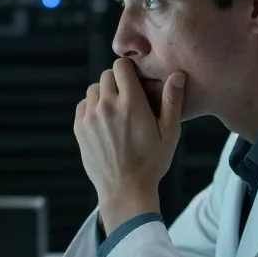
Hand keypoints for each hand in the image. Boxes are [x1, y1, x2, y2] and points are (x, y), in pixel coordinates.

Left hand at [73, 57, 185, 231]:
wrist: (125, 190)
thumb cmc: (151, 163)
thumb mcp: (169, 133)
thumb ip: (172, 101)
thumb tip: (177, 75)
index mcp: (131, 103)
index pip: (121, 66)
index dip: (129, 70)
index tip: (136, 81)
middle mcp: (108, 106)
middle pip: (107, 75)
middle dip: (118, 81)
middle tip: (129, 98)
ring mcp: (91, 117)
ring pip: (94, 89)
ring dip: (104, 94)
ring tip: (117, 111)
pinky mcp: (80, 128)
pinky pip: (83, 105)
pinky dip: (92, 107)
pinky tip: (105, 121)